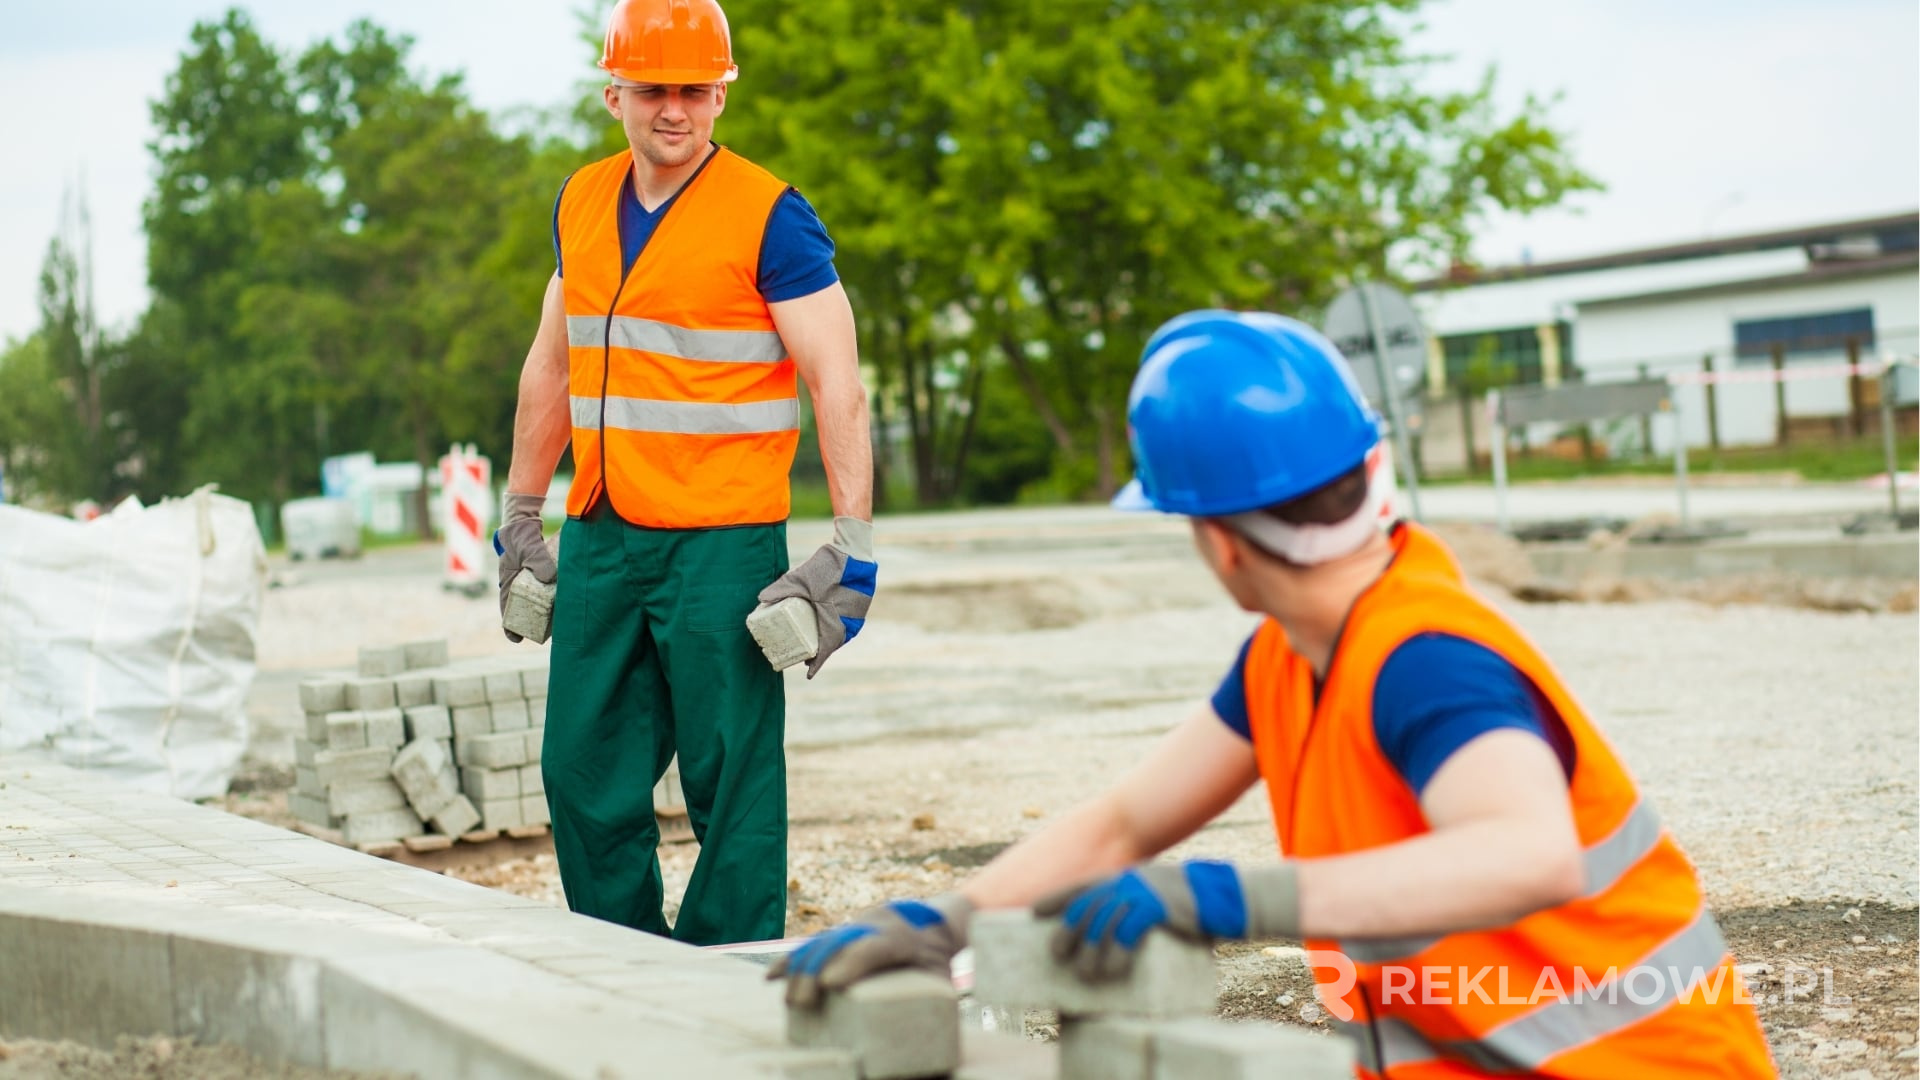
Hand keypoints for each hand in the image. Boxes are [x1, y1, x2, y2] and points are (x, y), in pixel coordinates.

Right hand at [493, 492, 555, 642]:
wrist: (524, 522)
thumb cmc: (521, 536)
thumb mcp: (528, 548)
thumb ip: (538, 560)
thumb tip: (550, 577)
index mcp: (507, 583)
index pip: (507, 608)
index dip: (509, 626)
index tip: (515, 639)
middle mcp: (518, 585)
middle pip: (524, 609)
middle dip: (531, 623)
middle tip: (543, 636)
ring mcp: (530, 581)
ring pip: (537, 601)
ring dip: (545, 613)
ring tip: (557, 626)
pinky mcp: (541, 575)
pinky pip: (547, 591)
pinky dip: (554, 598)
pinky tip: (565, 604)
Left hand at [755, 516, 875, 677]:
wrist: (855, 553)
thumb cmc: (829, 568)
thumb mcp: (801, 579)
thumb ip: (781, 589)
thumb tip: (760, 599)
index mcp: (834, 623)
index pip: (825, 651)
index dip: (816, 664)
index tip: (808, 673)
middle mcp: (848, 624)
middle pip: (832, 644)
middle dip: (819, 651)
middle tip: (805, 655)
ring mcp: (856, 617)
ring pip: (840, 634)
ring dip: (828, 639)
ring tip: (814, 640)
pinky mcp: (859, 608)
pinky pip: (847, 624)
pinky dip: (836, 628)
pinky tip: (827, 623)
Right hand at [768, 893, 970, 1007]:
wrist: (933, 924)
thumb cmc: (936, 962)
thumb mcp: (942, 980)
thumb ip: (931, 1002)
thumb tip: (919, 1042)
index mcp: (902, 937)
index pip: (874, 946)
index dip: (852, 962)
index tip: (830, 983)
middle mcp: (873, 926)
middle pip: (838, 942)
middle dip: (815, 969)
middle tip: (800, 1001)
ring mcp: (852, 926)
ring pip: (821, 940)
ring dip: (799, 967)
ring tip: (787, 999)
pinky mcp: (839, 933)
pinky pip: (812, 943)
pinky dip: (792, 959)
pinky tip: (772, 977)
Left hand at [1034, 860, 1298, 981]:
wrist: (1228, 897)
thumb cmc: (1194, 905)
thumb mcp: (1159, 900)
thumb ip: (1136, 910)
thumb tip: (1114, 937)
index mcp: (1127, 878)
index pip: (1083, 885)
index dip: (1057, 898)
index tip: (1034, 912)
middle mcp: (1130, 881)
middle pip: (1086, 904)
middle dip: (1067, 930)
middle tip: (1056, 954)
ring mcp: (1143, 892)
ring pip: (1103, 920)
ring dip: (1090, 951)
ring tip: (1085, 975)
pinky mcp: (1159, 907)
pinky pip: (1128, 931)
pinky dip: (1117, 953)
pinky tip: (1113, 971)